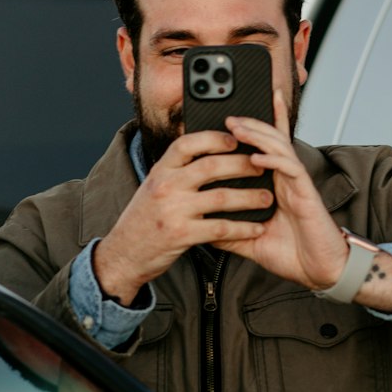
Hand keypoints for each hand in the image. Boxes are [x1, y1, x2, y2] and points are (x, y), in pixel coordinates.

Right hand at [93, 130, 272, 303]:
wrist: (124, 253)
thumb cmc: (144, 218)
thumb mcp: (153, 185)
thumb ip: (176, 169)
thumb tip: (208, 151)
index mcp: (160, 170)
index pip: (188, 143)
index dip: (214, 138)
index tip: (236, 139)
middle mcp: (166, 186)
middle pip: (211, 166)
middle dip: (242, 165)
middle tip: (262, 166)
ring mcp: (173, 210)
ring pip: (221, 197)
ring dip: (249, 197)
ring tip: (267, 197)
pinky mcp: (181, 235)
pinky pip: (220, 228)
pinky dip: (242, 228)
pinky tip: (255, 228)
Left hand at [215, 90, 350, 289]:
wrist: (319, 272)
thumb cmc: (294, 256)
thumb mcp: (251, 242)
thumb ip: (230, 233)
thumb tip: (204, 229)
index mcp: (277, 187)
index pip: (266, 152)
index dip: (256, 132)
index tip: (231, 121)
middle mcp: (288, 181)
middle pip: (272, 142)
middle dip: (252, 126)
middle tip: (229, 117)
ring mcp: (298, 185)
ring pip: (280, 148)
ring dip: (259, 135)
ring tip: (238, 127)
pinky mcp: (307, 194)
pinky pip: (291, 170)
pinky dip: (274, 160)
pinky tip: (257, 157)